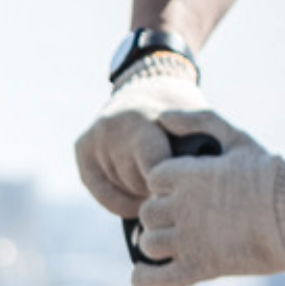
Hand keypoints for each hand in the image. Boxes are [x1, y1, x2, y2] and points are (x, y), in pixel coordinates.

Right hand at [74, 52, 203, 218]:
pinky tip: (139, 196)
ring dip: (144, 194)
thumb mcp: (200, 116)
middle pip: (139, 184)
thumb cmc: (180, 109)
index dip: (174, 183)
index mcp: (140, 119)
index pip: (155, 170)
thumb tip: (193, 180)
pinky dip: (123, 201)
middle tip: (176, 181)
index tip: (189, 186)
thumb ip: (203, 142)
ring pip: (123, 192)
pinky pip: (104, 195)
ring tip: (158, 181)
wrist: (147, 84)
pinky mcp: (81, 149)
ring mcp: (93, 139)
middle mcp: (110, 128)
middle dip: (160, 189)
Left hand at [132, 109, 284, 285]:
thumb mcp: (237, 140)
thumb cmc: (274, 176)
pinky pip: (155, 278)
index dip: (164, 187)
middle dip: (161, 216)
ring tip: (175, 244)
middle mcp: (182, 206)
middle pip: (148, 213)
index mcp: (187, 175)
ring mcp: (189, 239)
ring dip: (157, 244)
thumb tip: (162, 117)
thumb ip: (199, 122)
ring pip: (149, 244)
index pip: (153, 180)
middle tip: (181, 219)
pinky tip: (145, 274)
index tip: (181, 191)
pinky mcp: (200, 267)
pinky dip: (144, 278)